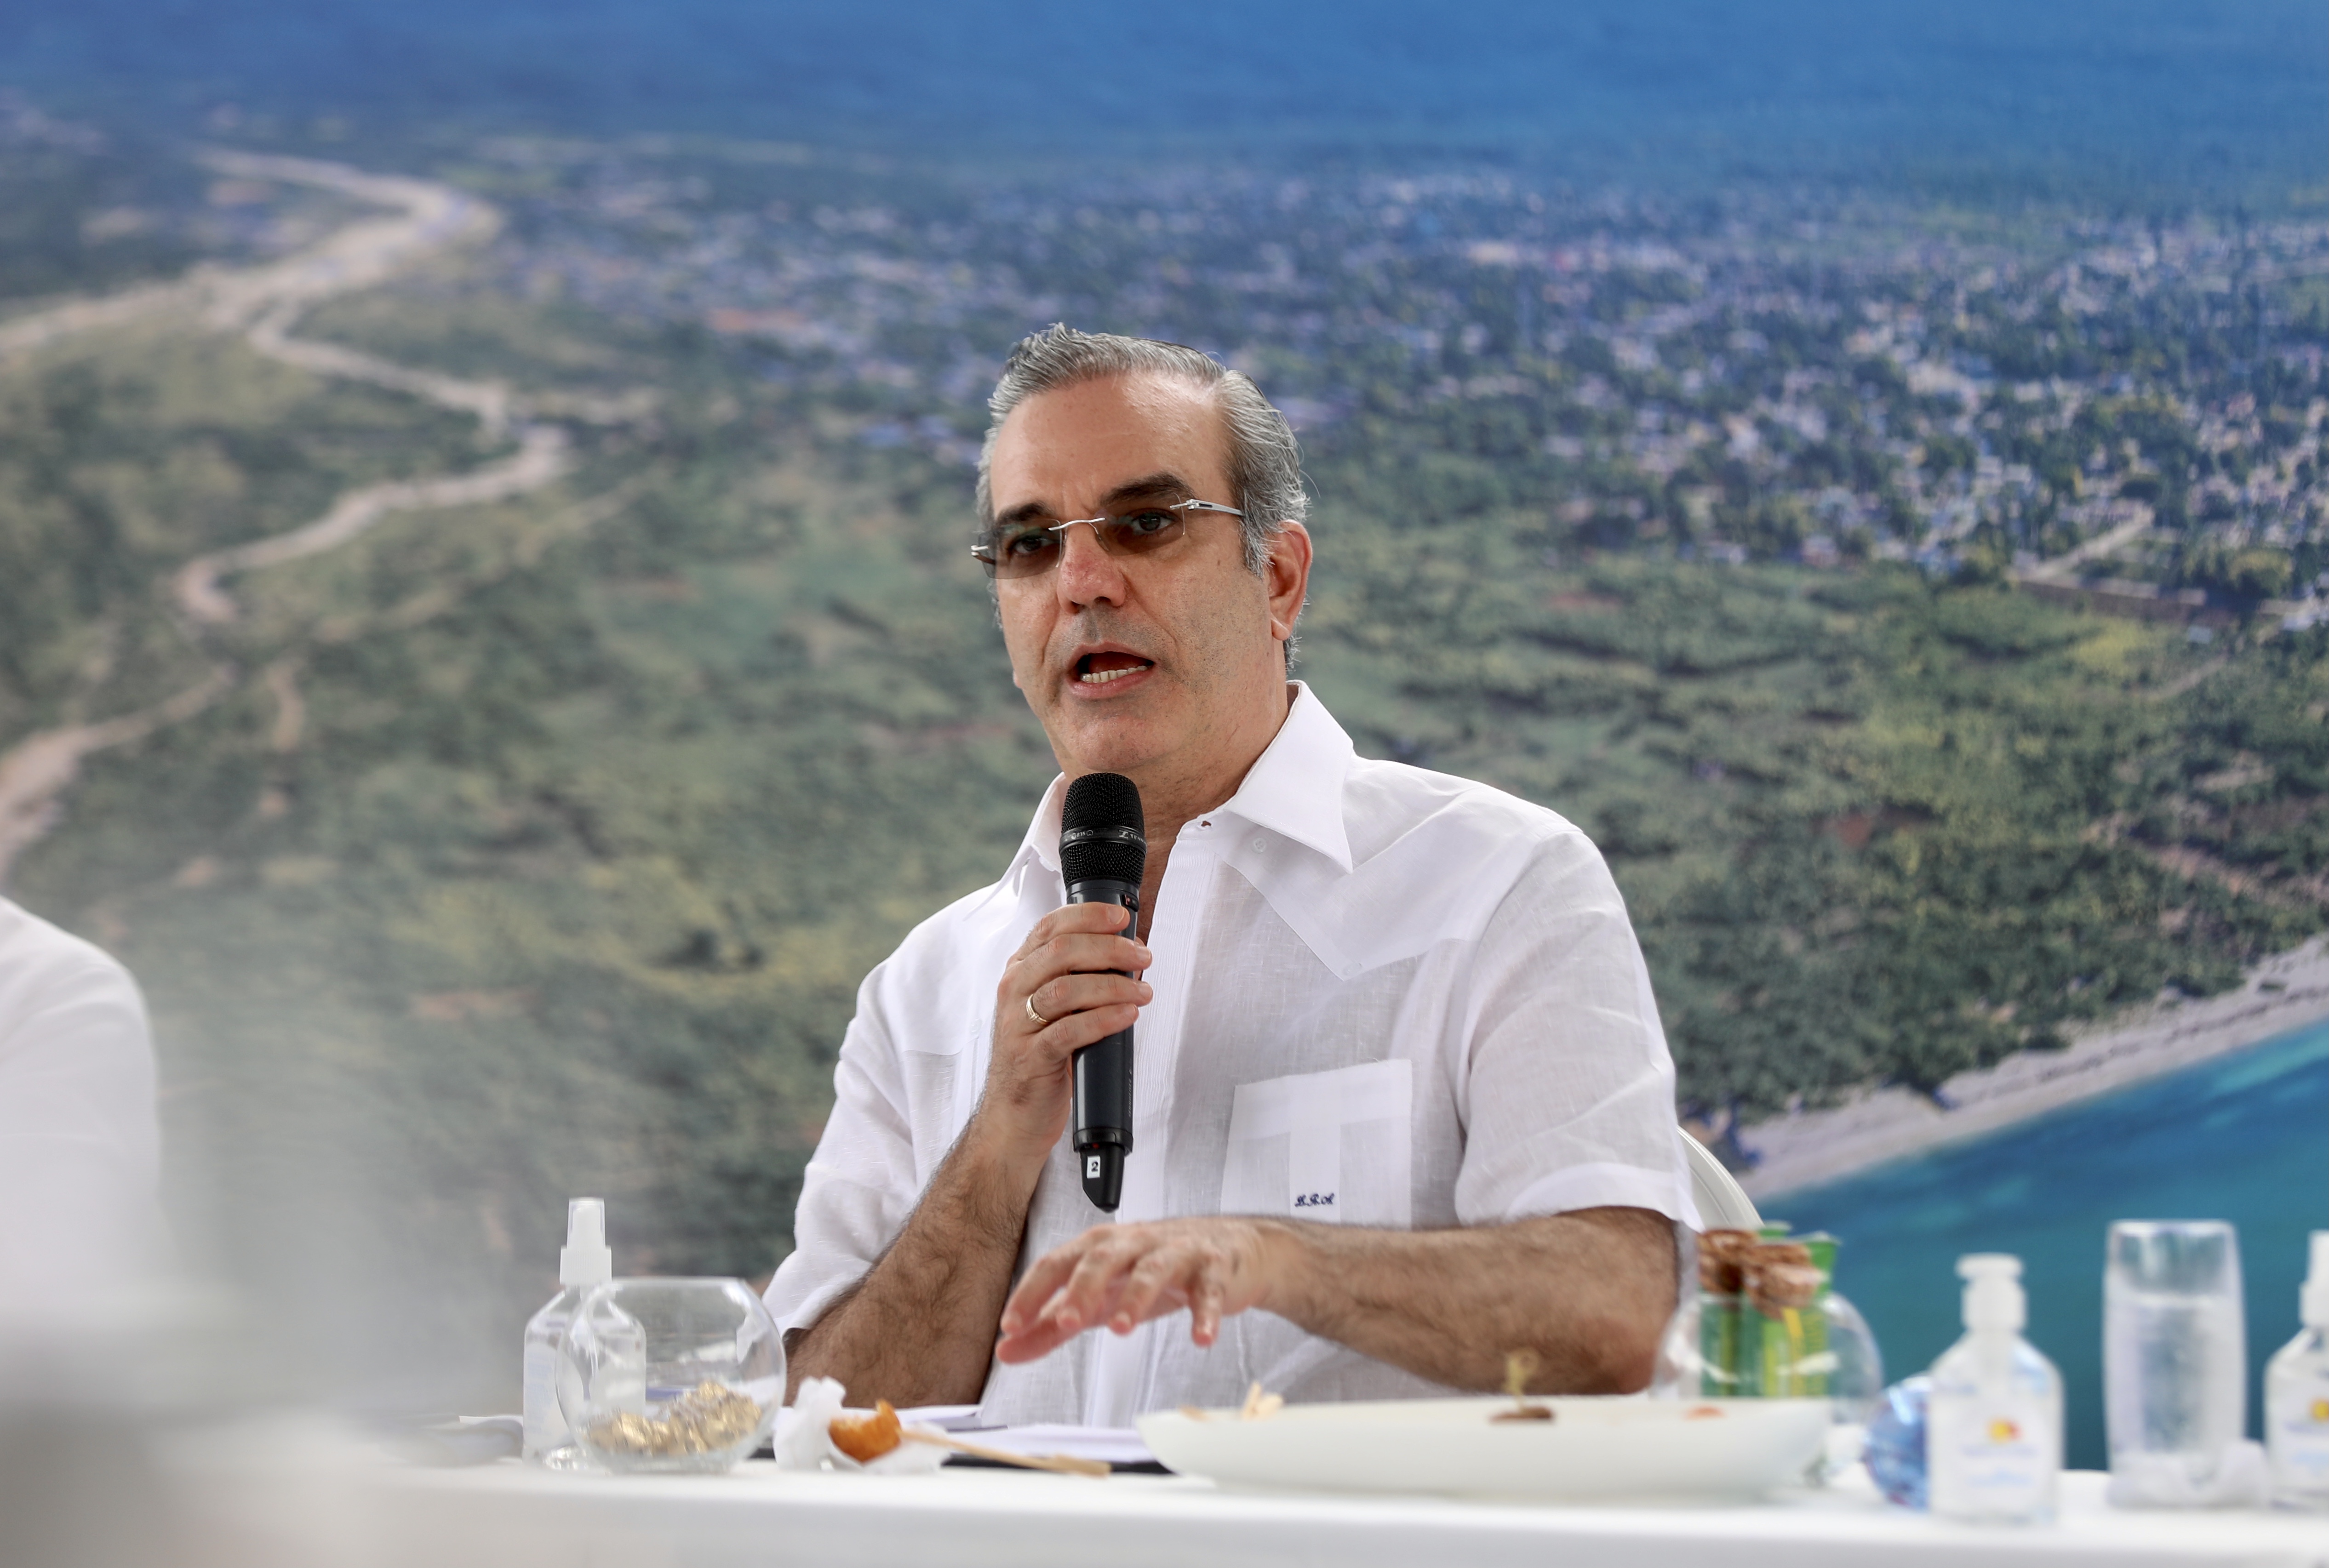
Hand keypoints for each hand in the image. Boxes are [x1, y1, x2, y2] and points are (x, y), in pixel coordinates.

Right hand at [971, 902, 1151, 1167]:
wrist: (1014, 1117)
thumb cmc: (1040, 1057)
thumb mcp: (1053, 1009)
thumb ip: (1079, 977)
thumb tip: (1129, 951)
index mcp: (1020, 971)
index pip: (1050, 927)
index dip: (1089, 916)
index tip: (1122, 917)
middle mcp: (1013, 991)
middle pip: (1062, 952)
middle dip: (1109, 948)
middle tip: (1143, 956)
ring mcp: (1018, 1025)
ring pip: (1066, 989)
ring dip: (1113, 985)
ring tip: (1143, 991)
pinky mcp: (1031, 1058)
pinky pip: (1070, 1031)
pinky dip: (1104, 1019)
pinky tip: (1127, 1015)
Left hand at [994, 1216, 1285, 1363]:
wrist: (1231, 1249)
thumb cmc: (1157, 1270)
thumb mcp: (1101, 1297)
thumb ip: (1052, 1324)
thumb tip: (1006, 1349)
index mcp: (1101, 1247)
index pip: (1058, 1262)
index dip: (1032, 1291)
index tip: (1011, 1324)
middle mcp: (1135, 1244)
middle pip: (1103, 1258)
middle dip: (1081, 1288)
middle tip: (1064, 1322)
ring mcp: (1177, 1253)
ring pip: (1152, 1269)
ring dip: (1135, 1297)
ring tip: (1120, 1329)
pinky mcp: (1214, 1269)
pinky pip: (1209, 1290)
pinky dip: (1205, 1313)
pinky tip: (1201, 1338)